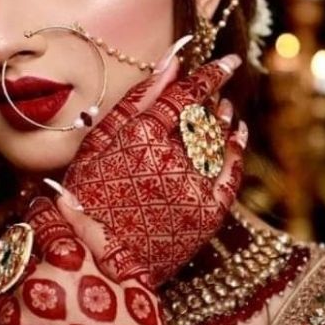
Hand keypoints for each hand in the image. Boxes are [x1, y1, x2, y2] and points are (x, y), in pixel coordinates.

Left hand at [0, 195, 195, 324]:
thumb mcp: (131, 278)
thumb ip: (95, 233)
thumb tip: (65, 197)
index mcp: (71, 265)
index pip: (43, 220)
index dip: (43, 208)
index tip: (45, 205)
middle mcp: (35, 290)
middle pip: (16, 245)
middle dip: (25, 235)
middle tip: (37, 237)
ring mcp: (13, 324)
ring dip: (2, 260)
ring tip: (16, 258)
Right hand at [60, 55, 246, 285]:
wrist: (94, 263)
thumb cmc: (88, 197)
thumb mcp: (100, 143)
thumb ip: (138, 100)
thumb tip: (173, 62)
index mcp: (142, 138)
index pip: (186, 94)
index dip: (211, 74)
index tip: (229, 61)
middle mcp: (171, 159)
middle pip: (203, 117)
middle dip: (212, 100)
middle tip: (216, 88)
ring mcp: (192, 188)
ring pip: (218, 141)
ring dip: (224, 121)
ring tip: (225, 109)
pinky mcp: (207, 214)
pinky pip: (231, 173)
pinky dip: (236, 150)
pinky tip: (237, 134)